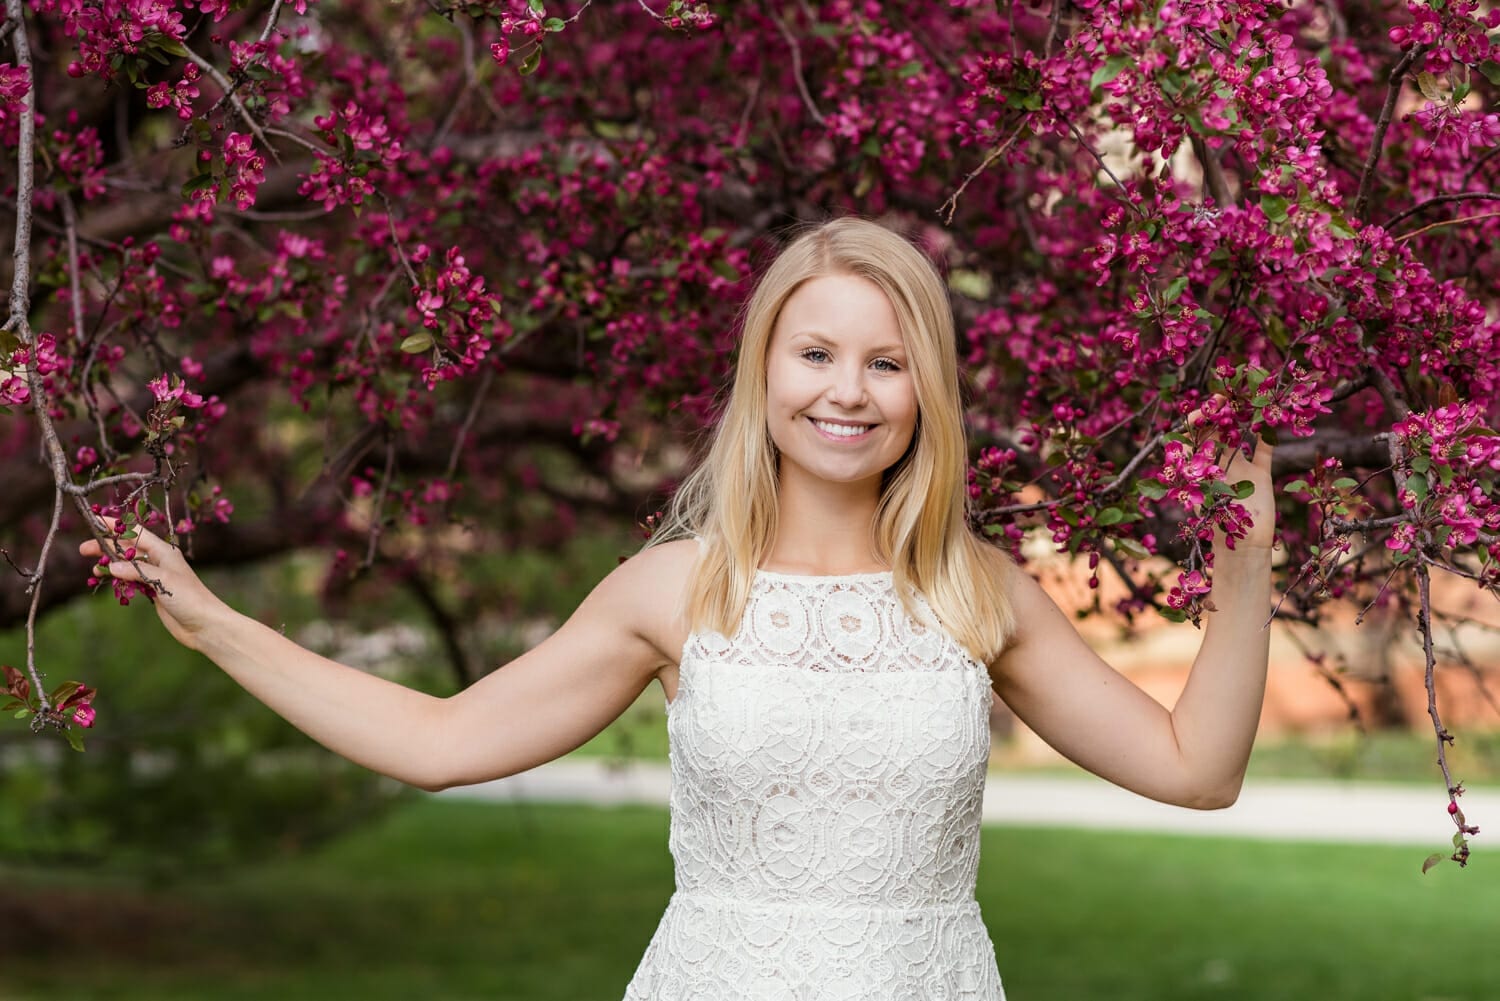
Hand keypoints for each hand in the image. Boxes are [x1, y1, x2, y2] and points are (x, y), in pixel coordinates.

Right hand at [79, 522, 230, 650]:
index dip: (116, 526)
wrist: (204, 624)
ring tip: (94, 570)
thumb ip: (137, 571)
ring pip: (128, 565)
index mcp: (164, 552)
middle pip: (128, 549)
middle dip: (107, 546)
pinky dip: (118, 579)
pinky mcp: (154, 591)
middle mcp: (159, 561)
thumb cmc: (189, 598)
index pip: (136, 533)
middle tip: (84, 549)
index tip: (95, 520)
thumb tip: (111, 566)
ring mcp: (156, 576)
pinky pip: (131, 580)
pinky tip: (107, 581)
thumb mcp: (163, 580)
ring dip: (110, 565)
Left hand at [1186, 401, 1275, 551]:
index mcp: (1198, 469)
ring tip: (1245, 400)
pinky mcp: (1260, 474)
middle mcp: (1216, 465)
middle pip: (1214, 433)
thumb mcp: (1203, 491)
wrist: (1245, 546)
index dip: (1195, 422)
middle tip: (1225, 396)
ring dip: (1241, 419)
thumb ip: (1196, 467)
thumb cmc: (1219, 523)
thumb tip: (1179, 444)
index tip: (1203, 409)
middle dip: (1217, 413)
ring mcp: (1238, 468)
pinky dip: (1266, 434)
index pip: (1191, 439)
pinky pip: (1264, 449)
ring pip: (1238, 437)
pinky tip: (1270, 418)